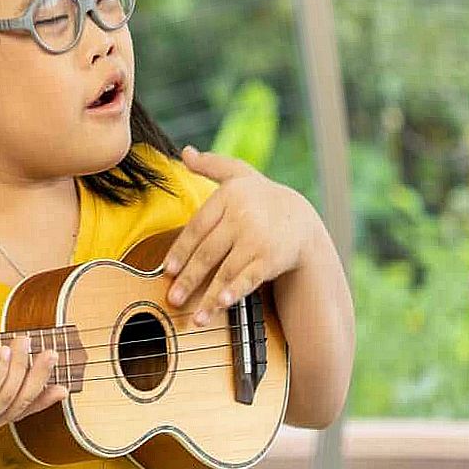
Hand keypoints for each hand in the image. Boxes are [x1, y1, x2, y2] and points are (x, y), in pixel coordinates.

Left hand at [162, 146, 322, 327]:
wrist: (300, 219)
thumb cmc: (262, 198)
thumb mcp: (239, 175)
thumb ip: (211, 165)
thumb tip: (185, 151)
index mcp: (229, 196)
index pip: (197, 227)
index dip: (180, 250)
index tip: (167, 270)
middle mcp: (242, 216)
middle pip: (208, 252)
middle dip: (189, 278)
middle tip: (172, 299)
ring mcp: (257, 239)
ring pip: (226, 271)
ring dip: (208, 296)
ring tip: (194, 317)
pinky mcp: (270, 259)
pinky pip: (248, 279)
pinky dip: (233, 293)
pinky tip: (220, 306)